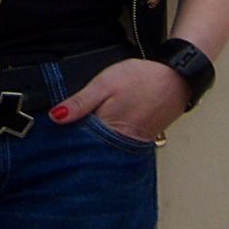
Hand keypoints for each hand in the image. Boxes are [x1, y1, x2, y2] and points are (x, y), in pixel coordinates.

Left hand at [48, 58, 191, 142]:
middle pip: (91, 149)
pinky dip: (108, 139)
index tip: (53, 132)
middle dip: (77, 143)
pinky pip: (119, 144)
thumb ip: (80, 102)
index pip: (79, 143)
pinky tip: (103, 128)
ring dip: (93, 142)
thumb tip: (55, 118)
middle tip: (64, 130)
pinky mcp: (141, 140)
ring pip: (105, 148)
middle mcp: (121, 143)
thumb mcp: (103, 84)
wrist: (175, 79)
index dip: (65, 136)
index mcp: (109, 130)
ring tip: (81, 129)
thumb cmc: (140, 79)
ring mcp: (132, 144)